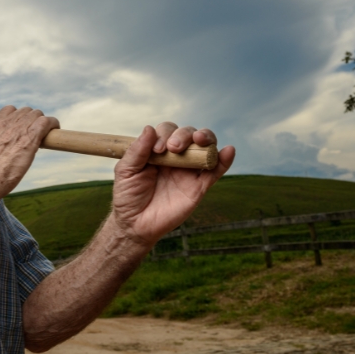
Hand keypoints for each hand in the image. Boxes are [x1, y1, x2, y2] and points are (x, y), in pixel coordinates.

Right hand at [0, 106, 59, 197]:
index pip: (9, 110)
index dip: (18, 118)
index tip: (21, 128)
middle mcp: (5, 123)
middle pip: (25, 111)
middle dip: (32, 121)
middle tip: (35, 135)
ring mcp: (18, 128)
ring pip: (37, 114)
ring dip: (42, 123)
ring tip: (45, 135)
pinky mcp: (30, 136)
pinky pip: (47, 122)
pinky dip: (53, 124)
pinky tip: (55, 130)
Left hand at [111, 122, 234, 245]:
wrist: (136, 224)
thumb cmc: (128, 196)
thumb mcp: (126, 171)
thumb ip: (137, 150)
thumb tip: (149, 128)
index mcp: (158, 150)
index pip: (167, 131)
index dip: (165, 134)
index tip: (157, 150)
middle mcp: (175, 157)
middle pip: (188, 134)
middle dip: (184, 135)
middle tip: (173, 148)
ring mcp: (188, 171)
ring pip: (204, 147)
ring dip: (206, 138)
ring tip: (200, 140)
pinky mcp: (199, 187)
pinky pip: (215, 171)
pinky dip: (224, 160)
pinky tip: (228, 151)